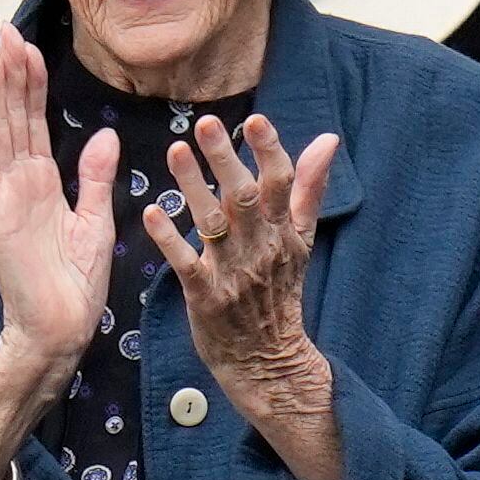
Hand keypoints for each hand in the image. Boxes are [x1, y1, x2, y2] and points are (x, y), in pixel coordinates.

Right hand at [0, 26, 116, 385]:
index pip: (33, 120)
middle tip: (1, 30)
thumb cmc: (76, 284)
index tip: (27, 44)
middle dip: (7, 74)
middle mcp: (17, 184)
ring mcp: (2, 200)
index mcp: (42, 182)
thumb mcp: (96, 221)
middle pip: (10, 118)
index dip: (30, 82)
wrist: (62, 328)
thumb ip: (96, 177)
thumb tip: (106, 136)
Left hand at [148, 114, 342, 479]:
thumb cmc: (279, 293)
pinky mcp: (206, 296)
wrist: (268, 360)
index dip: (270, 151)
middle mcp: (260, 248)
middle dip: (226, 159)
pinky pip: (185, 263)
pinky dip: (169, 238)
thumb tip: (327, 139)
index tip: (257, 120)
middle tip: (206, 122)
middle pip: (245, 197)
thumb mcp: (302, 240)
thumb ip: (309, 188)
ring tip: (175, 150)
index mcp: (284, 232)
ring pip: (213, 223)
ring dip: (192, 186)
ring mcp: (233, 273)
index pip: (282, 184)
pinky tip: (151, 212)